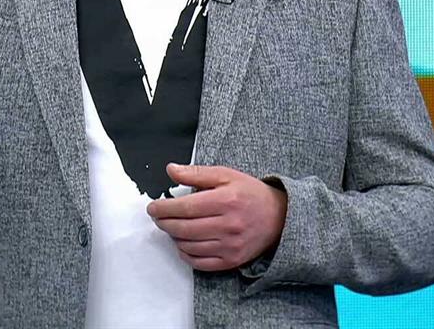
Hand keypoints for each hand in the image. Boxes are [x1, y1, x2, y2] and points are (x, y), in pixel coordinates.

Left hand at [146, 163, 286, 271]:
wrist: (280, 217)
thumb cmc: (250, 194)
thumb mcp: (225, 175)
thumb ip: (196, 173)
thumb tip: (171, 170)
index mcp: (225, 201)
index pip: (185, 208)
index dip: (163, 208)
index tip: (153, 207)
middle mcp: (228, 225)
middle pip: (183, 228)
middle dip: (164, 222)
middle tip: (158, 217)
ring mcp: (230, 246)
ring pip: (189, 246)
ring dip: (173, 237)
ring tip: (171, 227)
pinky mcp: (232, 260)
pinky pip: (200, 263)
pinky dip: (186, 254)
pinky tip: (183, 244)